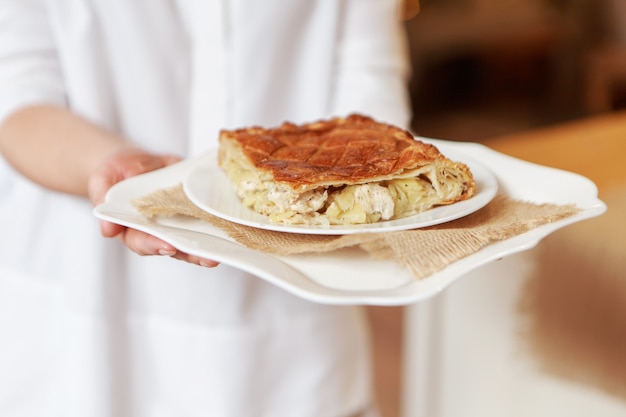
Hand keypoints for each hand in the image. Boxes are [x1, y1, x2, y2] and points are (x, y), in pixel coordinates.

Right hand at [88, 146, 219, 267]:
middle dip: (189, 253)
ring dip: (208, 248)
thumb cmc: (119, 172)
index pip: (142, 241)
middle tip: (205, 257)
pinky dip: (220, 227)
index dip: (154, 245)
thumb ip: (103, 196)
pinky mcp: (195, 211)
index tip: (167, 246)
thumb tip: (107, 229)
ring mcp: (180, 223)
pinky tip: (234, 231)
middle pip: (173, 247)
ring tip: (221, 254)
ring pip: (194, 241)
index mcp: (134, 228)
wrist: (137, 162)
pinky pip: (208, 222)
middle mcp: (160, 230)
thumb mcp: (106, 177)